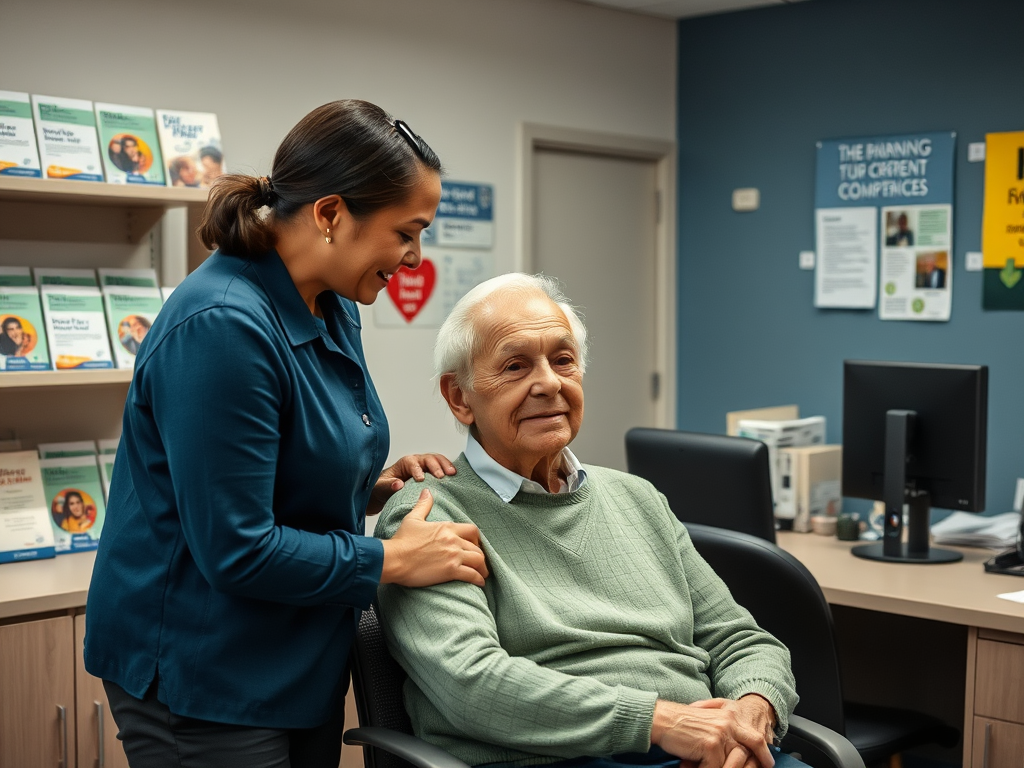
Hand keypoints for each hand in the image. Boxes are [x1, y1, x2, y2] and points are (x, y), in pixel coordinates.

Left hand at [366, 453, 456, 515]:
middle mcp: (417, 462)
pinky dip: (449, 470)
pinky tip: (456, 476)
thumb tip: (398, 484)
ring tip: (452, 473)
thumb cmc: (383, 487)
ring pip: (438, 461)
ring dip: (446, 466)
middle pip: (428, 459)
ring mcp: (426, 467)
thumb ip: (388, 485)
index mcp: (405, 463)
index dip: (417, 470)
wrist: (386, 491)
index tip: (420, 480)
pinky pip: (442, 468)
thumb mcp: (381, 487)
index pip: (413, 463)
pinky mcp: (432, 474)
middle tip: (441, 476)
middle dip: (436, 466)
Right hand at [380, 489, 488, 587]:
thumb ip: (423, 505)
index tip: (475, 546)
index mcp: (447, 528)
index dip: (477, 539)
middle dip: (480, 556)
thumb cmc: (401, 541)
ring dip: (482, 568)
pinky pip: (472, 575)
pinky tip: (480, 583)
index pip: (472, 530)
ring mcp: (453, 555)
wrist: (394, 559)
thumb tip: (427, 492)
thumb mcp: (413, 519)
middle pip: (477, 547)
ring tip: (482, 574)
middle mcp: (453, 540)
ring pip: (478, 560)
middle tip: (479, 563)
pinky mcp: (451, 571)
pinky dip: (478, 579)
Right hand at [650, 699, 773, 767]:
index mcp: (729, 715)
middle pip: (753, 746)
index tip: (767, 762)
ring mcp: (721, 733)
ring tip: (708, 767)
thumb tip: (735, 750)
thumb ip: (724, 732)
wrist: (661, 719)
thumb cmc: (680, 724)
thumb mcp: (708, 723)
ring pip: (734, 763)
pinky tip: (692, 767)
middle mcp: (729, 722)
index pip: (754, 736)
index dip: (763, 752)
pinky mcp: (710, 744)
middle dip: (755, 764)